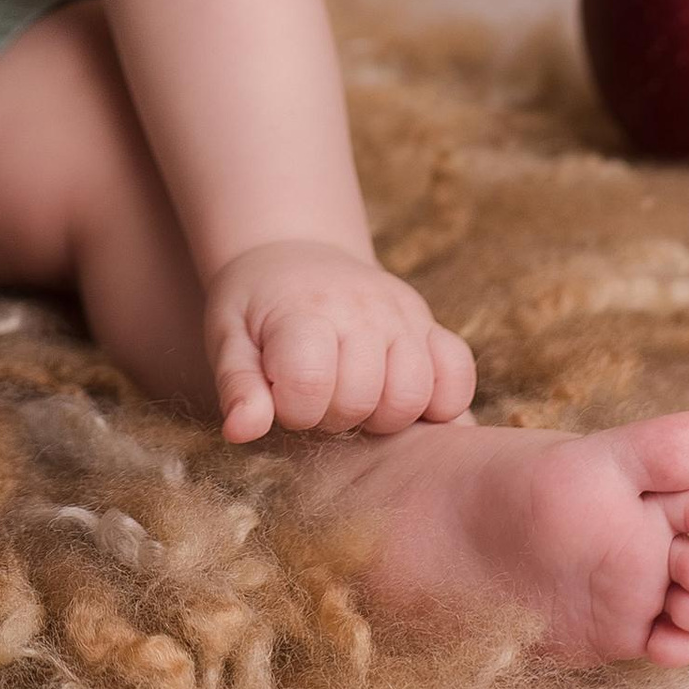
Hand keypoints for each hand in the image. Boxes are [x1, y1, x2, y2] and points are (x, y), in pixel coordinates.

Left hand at [203, 237, 475, 443]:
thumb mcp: (229, 340)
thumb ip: (237, 387)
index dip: (293, 410)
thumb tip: (241, 431)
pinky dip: (440, 401)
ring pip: (415, 394)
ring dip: (383, 416)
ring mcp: (402, 314)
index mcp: (304, 311)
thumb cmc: (255, 310)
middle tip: (316, 399)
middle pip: (364, 398)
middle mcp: (361, 308)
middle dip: (335, 417)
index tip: (281, 398)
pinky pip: (459, 374)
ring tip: (354, 399)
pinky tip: (399, 398)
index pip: (310, 384)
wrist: (292, 256)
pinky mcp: (429, 323)